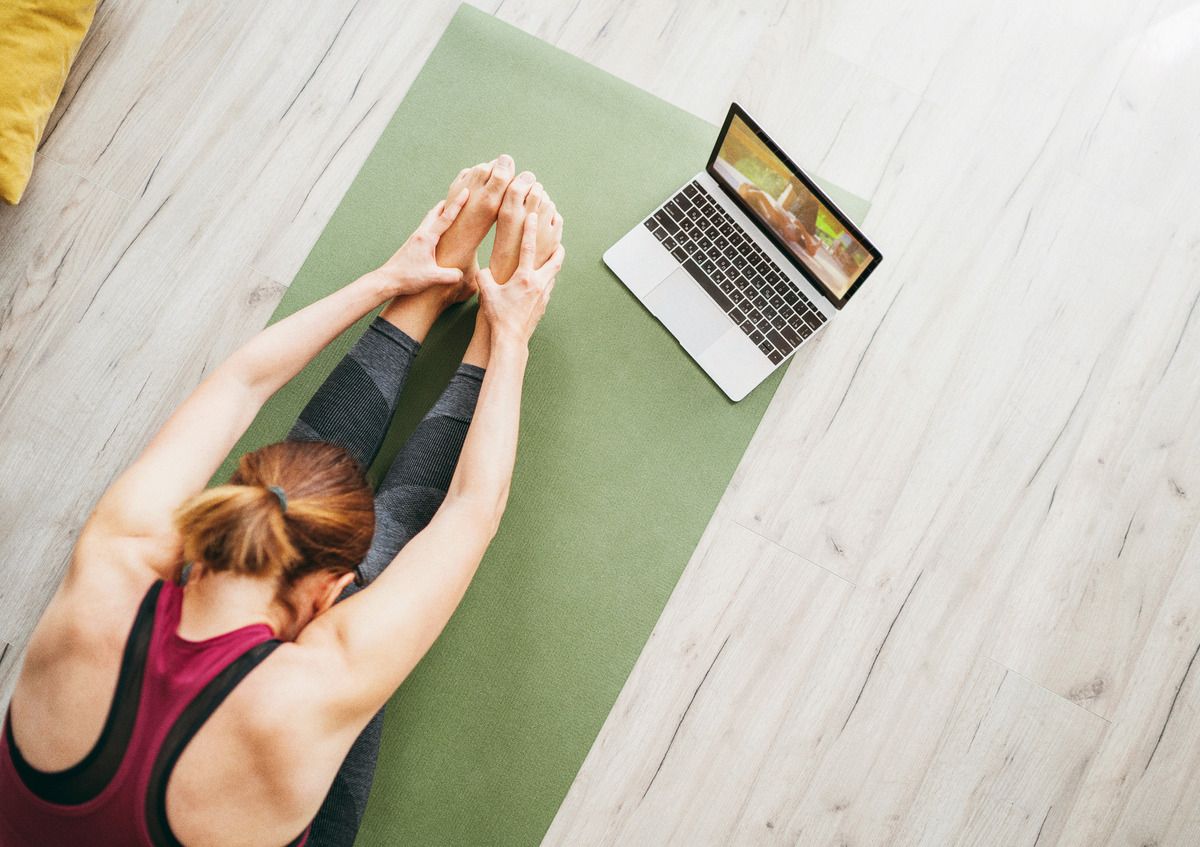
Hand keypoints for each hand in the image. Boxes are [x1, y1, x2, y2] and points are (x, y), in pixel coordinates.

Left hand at [374, 189, 470, 296]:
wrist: (387, 280)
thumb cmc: (408, 277)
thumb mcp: (433, 278)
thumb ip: (450, 275)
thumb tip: (460, 274)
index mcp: (427, 238)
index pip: (446, 218)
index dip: (458, 204)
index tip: (466, 192)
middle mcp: (420, 234)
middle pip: (435, 213)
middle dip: (448, 204)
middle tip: (459, 196)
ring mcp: (414, 238)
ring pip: (429, 219)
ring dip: (440, 213)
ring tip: (449, 210)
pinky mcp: (412, 245)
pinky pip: (426, 228)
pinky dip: (434, 223)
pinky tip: (436, 232)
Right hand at [477, 213, 564, 344]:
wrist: (511, 338)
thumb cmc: (499, 316)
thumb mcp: (487, 293)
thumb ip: (484, 277)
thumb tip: (484, 272)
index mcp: (524, 277)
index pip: (528, 248)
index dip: (530, 230)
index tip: (533, 217)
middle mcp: (538, 284)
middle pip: (555, 261)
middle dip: (558, 249)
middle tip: (558, 242)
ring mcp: (543, 296)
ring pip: (553, 276)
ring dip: (553, 266)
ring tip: (551, 261)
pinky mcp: (543, 306)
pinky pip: (548, 289)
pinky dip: (547, 281)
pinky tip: (541, 283)